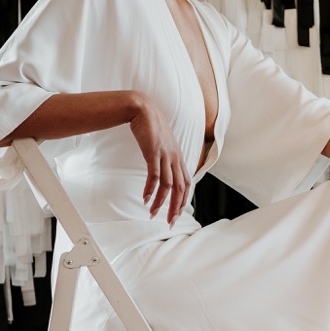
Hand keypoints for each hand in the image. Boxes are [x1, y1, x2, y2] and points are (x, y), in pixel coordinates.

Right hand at [129, 99, 190, 225]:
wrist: (143, 109)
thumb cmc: (150, 126)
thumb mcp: (162, 144)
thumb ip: (164, 158)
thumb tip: (161, 172)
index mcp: (178, 157)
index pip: (187, 183)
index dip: (183, 200)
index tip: (176, 213)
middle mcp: (175, 157)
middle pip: (181, 188)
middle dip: (176, 207)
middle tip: (169, 221)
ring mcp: (165, 155)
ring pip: (168, 185)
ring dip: (161, 202)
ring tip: (153, 214)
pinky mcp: (154, 152)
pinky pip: (154, 175)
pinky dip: (151, 189)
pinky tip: (146, 199)